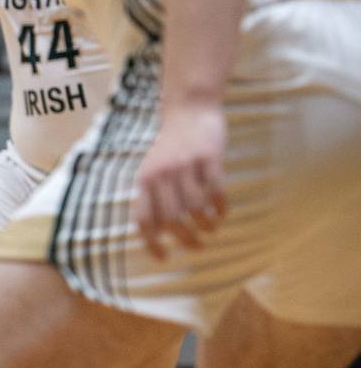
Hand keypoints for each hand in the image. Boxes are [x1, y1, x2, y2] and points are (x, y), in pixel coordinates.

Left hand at [134, 104, 226, 260]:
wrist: (189, 109)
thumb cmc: (171, 146)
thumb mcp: (152, 169)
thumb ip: (153, 195)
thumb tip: (157, 231)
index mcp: (144, 180)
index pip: (144, 220)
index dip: (152, 243)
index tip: (164, 258)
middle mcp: (162, 175)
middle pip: (172, 220)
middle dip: (186, 240)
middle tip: (196, 247)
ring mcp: (186, 166)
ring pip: (195, 209)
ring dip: (205, 226)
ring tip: (210, 230)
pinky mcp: (209, 158)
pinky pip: (216, 191)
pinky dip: (220, 208)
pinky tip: (222, 214)